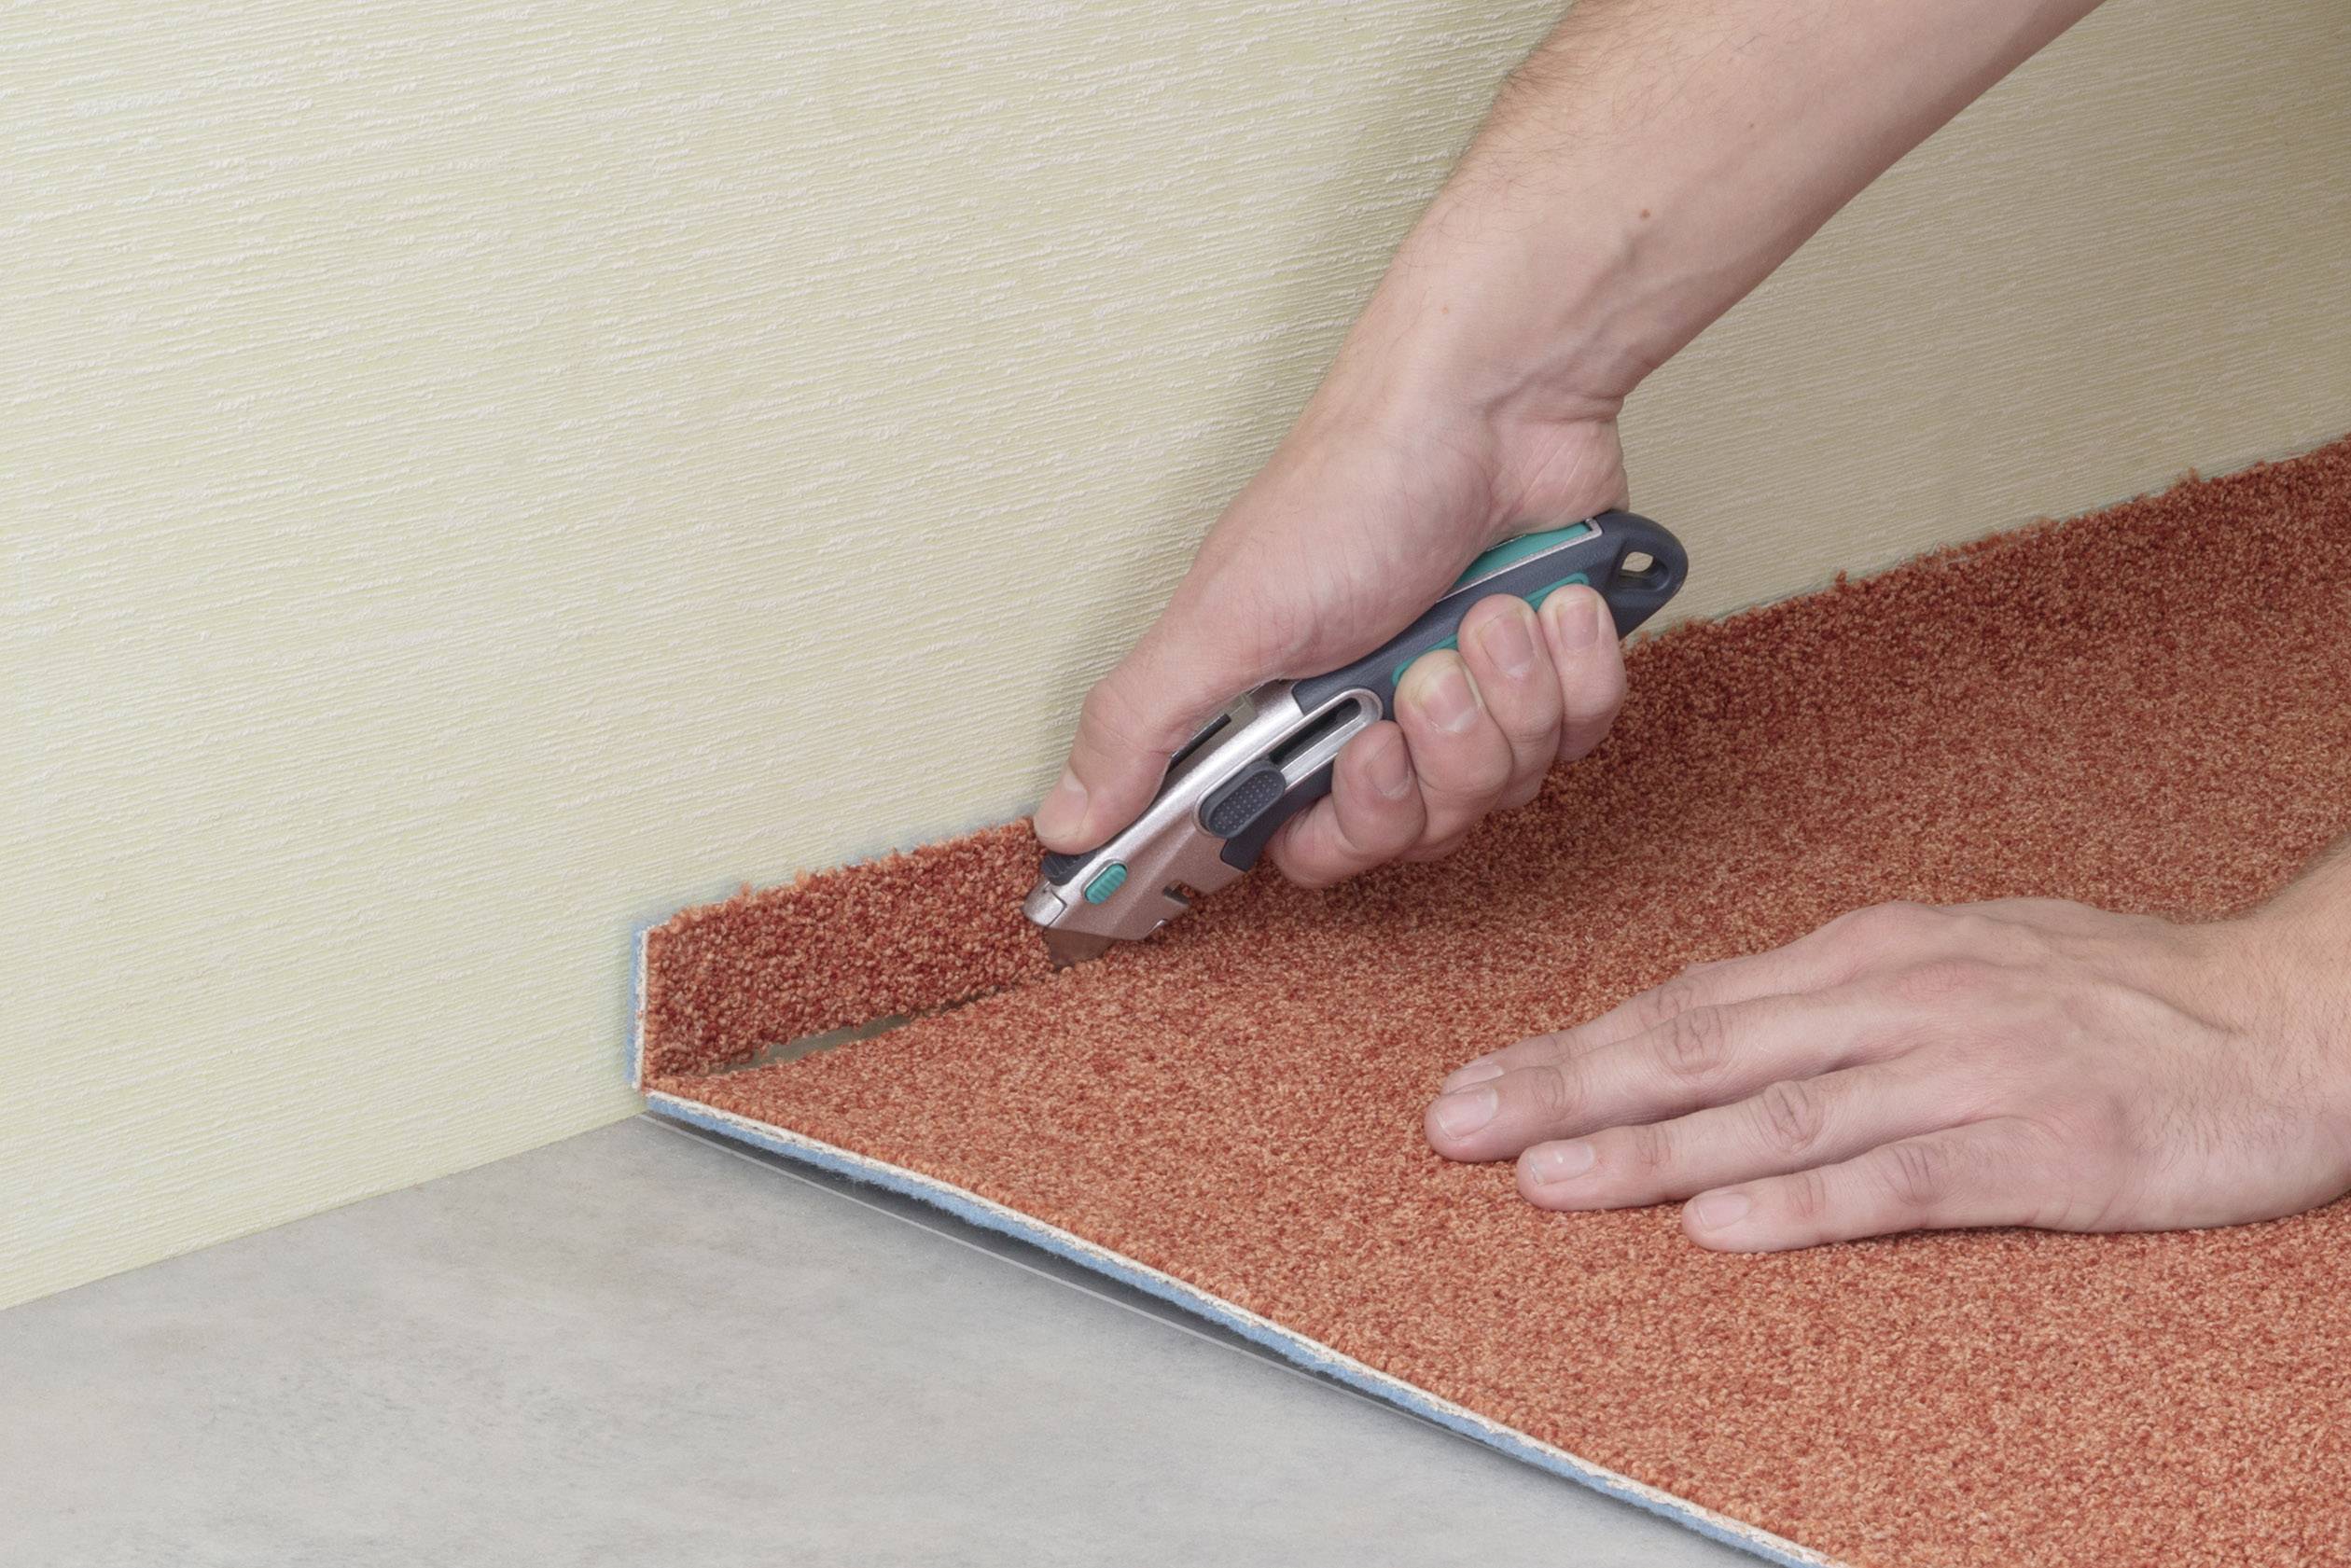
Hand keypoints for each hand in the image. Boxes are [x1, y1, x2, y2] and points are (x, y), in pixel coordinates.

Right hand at [1034, 376, 1633, 887]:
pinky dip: (1569, 666)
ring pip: (1508, 784)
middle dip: (1435, 755)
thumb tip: (1063, 820)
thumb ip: (1138, 729)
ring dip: (1504, 694)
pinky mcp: (1552, 671)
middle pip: (1420, 831)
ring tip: (1483, 614)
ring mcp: (1473, 696)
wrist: (1496, 403)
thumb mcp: (1225, 619)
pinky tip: (1546, 602)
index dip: (1344, 832)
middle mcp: (1380, 718)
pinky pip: (1580, 734)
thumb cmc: (1356, 490)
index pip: (1315, 848)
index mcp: (1292, 720)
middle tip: (1421, 674)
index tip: (1356, 764)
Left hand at [1424, 895, 2350, 1250]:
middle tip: (1457, 1125)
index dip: (1575, 1044)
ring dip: (1649, 1150)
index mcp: (1873, 951)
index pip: (1691, 1001)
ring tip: (1545, 1179)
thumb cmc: (2115, 989)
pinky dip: (1800, 1202)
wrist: (2284, 1015)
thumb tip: (1713, 1020)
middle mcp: (1898, 997)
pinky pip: (1896, 1177)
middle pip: (1700, 1046)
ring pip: (1775, 1113)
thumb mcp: (1957, 958)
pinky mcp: (2031, 1147)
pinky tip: (1719, 1226)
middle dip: (1566, 1087)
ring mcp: (1962, 1070)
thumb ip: (1835, 996)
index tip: (1480, 1079)